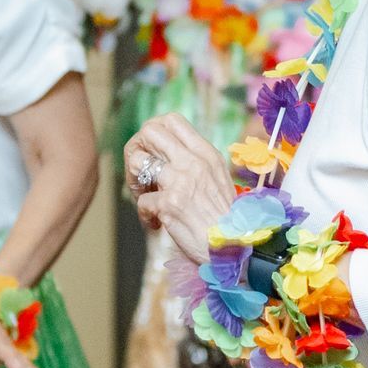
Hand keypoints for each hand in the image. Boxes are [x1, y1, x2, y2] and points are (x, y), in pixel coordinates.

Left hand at [122, 114, 237, 263]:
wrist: (233, 247)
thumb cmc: (224, 218)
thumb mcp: (217, 179)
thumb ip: (196, 163)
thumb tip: (166, 155)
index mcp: (206, 153)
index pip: (171, 120)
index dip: (153, 130)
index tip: (151, 150)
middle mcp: (193, 162)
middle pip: (149, 131)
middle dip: (136, 149)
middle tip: (140, 171)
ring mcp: (180, 181)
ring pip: (137, 162)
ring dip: (134, 181)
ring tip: (144, 197)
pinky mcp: (169, 204)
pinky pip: (141, 202)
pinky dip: (145, 216)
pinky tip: (157, 224)